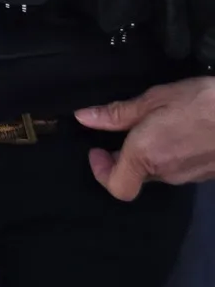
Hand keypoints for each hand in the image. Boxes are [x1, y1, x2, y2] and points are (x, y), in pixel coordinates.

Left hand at [77, 77, 214, 198]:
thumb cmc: (201, 103)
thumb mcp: (154, 99)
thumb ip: (118, 113)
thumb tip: (84, 118)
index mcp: (147, 156)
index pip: (117, 187)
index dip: (102, 172)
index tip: (98, 150)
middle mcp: (168, 173)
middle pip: (136, 177)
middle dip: (125, 158)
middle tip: (124, 132)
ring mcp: (190, 177)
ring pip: (159, 173)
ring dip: (150, 155)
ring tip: (156, 125)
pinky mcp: (207, 175)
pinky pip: (180, 169)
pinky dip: (172, 154)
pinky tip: (180, 132)